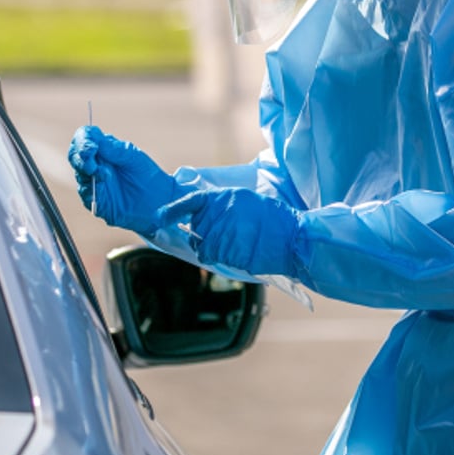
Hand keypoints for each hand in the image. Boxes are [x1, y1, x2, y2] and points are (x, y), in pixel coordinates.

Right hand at [67, 125, 184, 235]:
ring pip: (79, 172)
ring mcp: (93, 181)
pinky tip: (101, 183)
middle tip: (91, 157)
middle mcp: (95, 163)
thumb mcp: (133, 157)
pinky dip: (90, 187)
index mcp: (104, 148)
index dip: (84, 139)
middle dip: (81, 154)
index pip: (85, 137)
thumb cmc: (147, 174)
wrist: (159, 200)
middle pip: (75, 154)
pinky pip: (85, 192)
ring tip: (104, 174)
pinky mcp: (96, 200)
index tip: (92, 146)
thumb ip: (114, 150)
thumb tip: (96, 142)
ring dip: (88, 169)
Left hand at [158, 187, 302, 276]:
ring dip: (212, 249)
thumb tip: (206, 217)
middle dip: (204, 235)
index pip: (193, 200)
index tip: (160, 217)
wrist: (293, 239)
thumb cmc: (275, 221)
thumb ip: (225, 207)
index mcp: (227, 197)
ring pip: (202, 245)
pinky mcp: (228, 250)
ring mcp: (224, 232)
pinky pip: (212, 257)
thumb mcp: (249, 202)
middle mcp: (222, 212)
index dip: (174, 210)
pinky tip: (238, 253)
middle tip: (225, 237)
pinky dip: (220, 258)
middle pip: (197, 228)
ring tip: (236, 245)